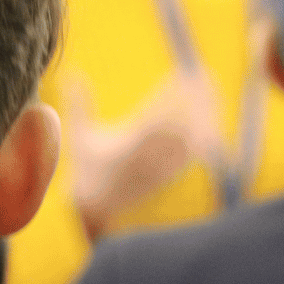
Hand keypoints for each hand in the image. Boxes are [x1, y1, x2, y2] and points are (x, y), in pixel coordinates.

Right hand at [65, 73, 224, 240]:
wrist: (97, 209)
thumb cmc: (87, 169)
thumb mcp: (79, 136)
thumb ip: (78, 104)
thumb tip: (71, 74)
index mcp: (128, 147)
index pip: (154, 120)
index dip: (168, 98)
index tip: (179, 75)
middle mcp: (150, 159)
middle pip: (180, 127)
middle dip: (193, 101)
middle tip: (203, 76)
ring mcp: (164, 168)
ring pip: (192, 140)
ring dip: (203, 114)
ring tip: (211, 89)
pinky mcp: (174, 175)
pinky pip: (195, 153)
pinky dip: (205, 134)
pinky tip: (213, 114)